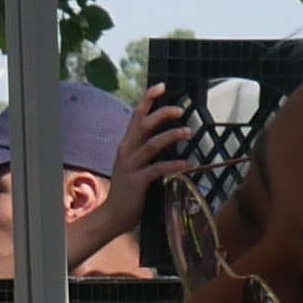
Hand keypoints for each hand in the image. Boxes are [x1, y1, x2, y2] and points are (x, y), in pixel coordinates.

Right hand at [69, 87, 193, 270]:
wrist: (113, 215)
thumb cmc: (129, 189)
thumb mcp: (134, 164)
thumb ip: (146, 150)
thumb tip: (169, 136)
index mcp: (126, 145)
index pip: (136, 116)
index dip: (148, 100)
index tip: (162, 87)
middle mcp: (126, 151)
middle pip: (143, 125)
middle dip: (162, 114)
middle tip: (181, 110)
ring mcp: (130, 166)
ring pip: (152, 144)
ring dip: (172, 136)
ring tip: (189, 132)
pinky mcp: (137, 181)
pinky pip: (157, 169)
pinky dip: (174, 164)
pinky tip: (187, 163)